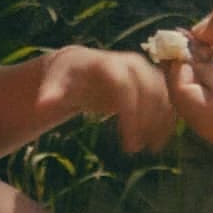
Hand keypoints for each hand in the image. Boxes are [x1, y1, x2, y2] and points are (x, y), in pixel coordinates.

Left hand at [38, 46, 181, 153]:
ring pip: (164, 94)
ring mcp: (145, 70)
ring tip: (153, 148)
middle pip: (150, 90)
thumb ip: (51, 94)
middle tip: (140, 149)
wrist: (81, 67)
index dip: (131, 114)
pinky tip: (159, 141)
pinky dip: (168, 119)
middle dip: (148, 121)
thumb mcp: (55, 84)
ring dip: (162, 122)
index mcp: (108, 64)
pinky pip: (168, 99)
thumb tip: (43, 105)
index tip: (130, 144)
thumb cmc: (66, 78)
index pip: (126, 86)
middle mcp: (132, 63)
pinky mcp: (153, 81)